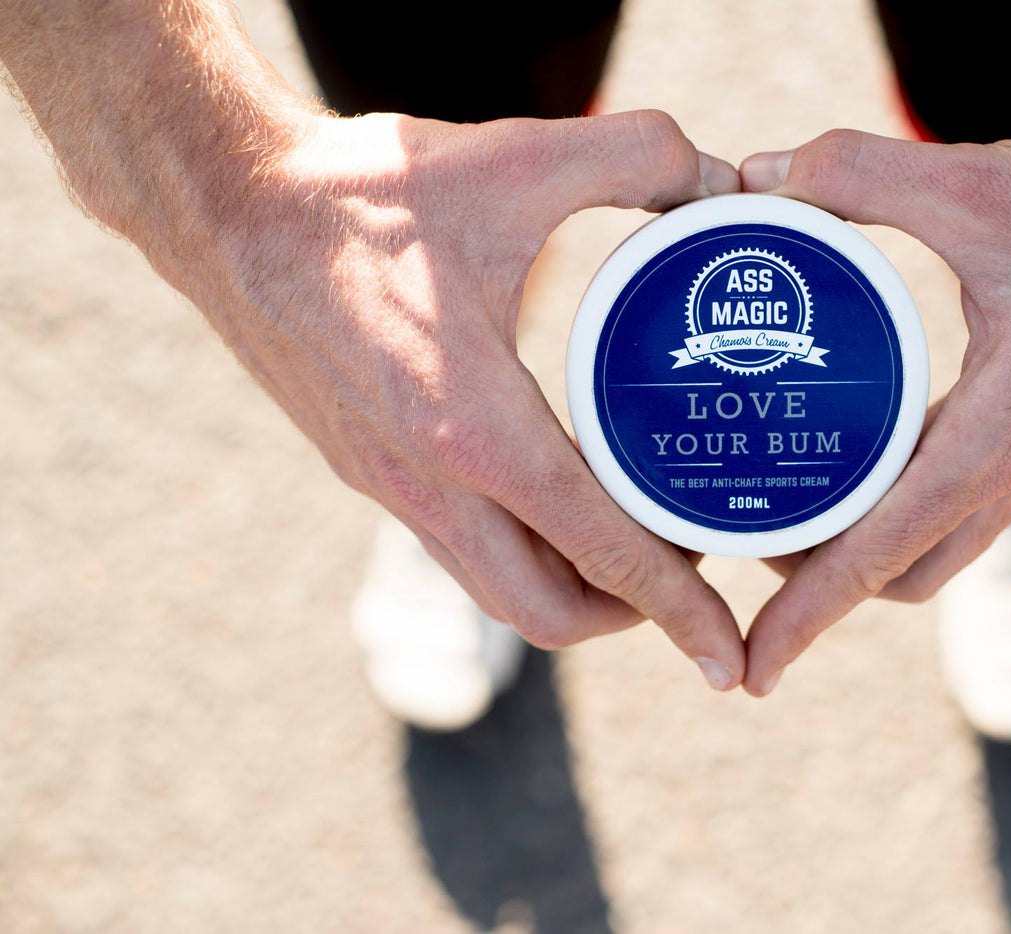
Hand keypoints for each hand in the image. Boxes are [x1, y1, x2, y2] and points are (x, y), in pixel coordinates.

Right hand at [204, 109, 746, 689]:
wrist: (226, 207)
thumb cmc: (362, 192)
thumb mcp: (516, 157)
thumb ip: (640, 154)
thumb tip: (722, 180)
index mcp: (473, 428)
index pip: (599, 551)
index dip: (678, 611)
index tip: (731, 660)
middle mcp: (428, 482)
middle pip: (548, 611)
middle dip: (635, 615)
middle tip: (696, 564)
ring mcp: (391, 487)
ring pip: (499, 590)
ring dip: (576, 590)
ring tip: (641, 536)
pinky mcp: (369, 472)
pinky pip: (461, 549)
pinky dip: (525, 551)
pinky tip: (560, 493)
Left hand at [737, 116, 1010, 694]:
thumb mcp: (976, 185)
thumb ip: (859, 175)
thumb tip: (756, 177)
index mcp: (1004, 438)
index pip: (882, 555)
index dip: (807, 615)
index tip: (752, 670)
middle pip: (902, 573)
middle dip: (818, 581)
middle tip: (740, 531)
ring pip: (933, 541)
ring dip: (861, 540)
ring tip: (782, 494)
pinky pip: (958, 494)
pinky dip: (898, 493)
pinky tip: (854, 442)